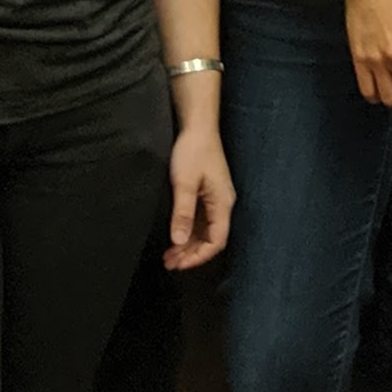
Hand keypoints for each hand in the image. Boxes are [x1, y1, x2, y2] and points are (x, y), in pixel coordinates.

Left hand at [165, 123, 233, 270]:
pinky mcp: (208, 194)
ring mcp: (215, 200)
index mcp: (223, 203)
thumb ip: (182, 213)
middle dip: (191, 254)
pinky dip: (188, 231)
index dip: (198, 256)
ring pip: (204, 231)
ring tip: (169, 255)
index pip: (216, 241)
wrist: (198, 127)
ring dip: (188, 245)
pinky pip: (200, 220)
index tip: (179, 264)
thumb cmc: (193, 151)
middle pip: (211, 239)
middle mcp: (223, 204)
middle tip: (170, 263)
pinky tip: (174, 237)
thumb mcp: (184, 183)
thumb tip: (179, 241)